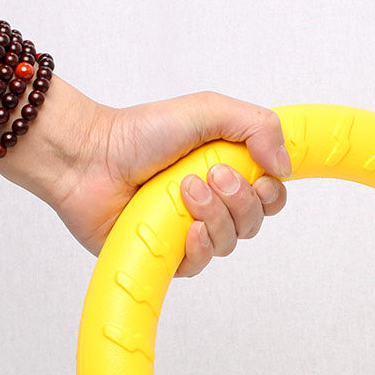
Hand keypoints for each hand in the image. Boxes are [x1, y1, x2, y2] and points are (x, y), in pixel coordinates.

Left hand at [0, 85, 290, 275]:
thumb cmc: (140, 132)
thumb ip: (257, 126)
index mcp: (227, 172)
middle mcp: (213, 205)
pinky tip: (187, 228)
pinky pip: (201, 263)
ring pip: (230, 242)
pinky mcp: (168, 256)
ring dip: (214, 214)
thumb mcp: (207, 110)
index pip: (271, 196)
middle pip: (255, 221)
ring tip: (184, 190)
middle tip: (210, 174)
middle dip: (240, 198)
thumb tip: (285, 167)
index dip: (271, 191)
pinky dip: (200, 245)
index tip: (256, 172)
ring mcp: (190, 232)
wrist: (89, 157)